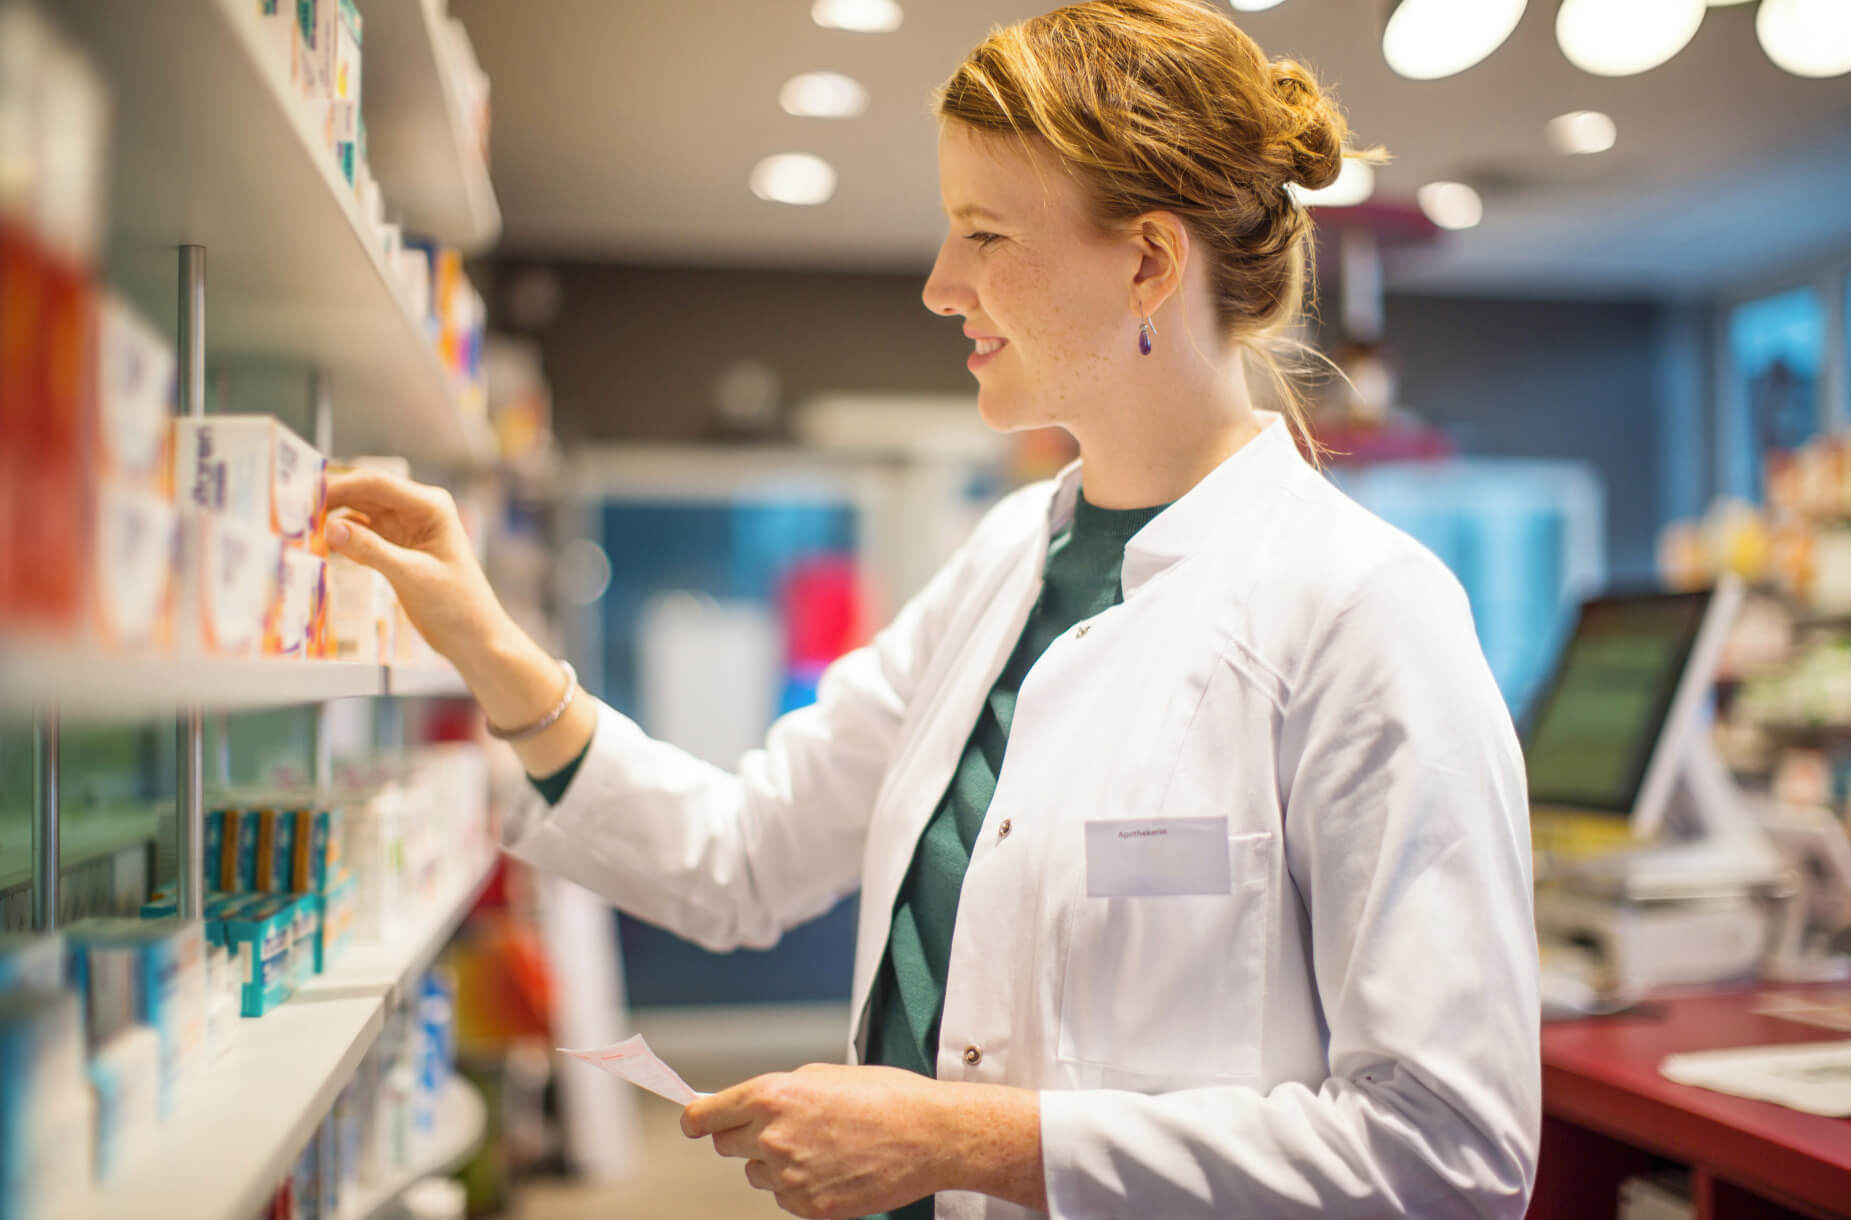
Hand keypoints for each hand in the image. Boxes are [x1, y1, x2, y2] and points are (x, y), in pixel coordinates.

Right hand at [325, 469, 596, 774]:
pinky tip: (317, 547)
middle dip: (329, 501)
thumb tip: (330, 528)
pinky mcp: (396, 547)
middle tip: (291, 512)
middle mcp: (417, 510)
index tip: (302, 496)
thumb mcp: (412, 577)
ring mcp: (406, 527)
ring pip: (359, 512)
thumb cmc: (456, 606)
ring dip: (331, 519)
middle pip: (363, 494)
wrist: (475, 638)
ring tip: (297, 530)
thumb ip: (372, 551)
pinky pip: (362, 534)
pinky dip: (341, 538)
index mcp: (430, 506)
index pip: (376, 484)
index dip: (338, 487)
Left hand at [681, 1063, 957, 1219]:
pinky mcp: (809, 1207)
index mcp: (772, 1096)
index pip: (702, 1118)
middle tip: (783, 1129)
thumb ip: (778, 1090)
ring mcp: (789, 1176)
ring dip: (776, 1163)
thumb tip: (747, 1104)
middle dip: (745, 1137)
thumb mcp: (825, 1074)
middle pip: (725, 1147)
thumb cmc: (886, 1097)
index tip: (697, 1123)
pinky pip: (785, 1198)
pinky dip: (801, 1186)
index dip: (697, 1121)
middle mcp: (772, 1137)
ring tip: (822, 1147)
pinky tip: (834, 1168)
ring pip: (757, 1174)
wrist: (931, 1136)